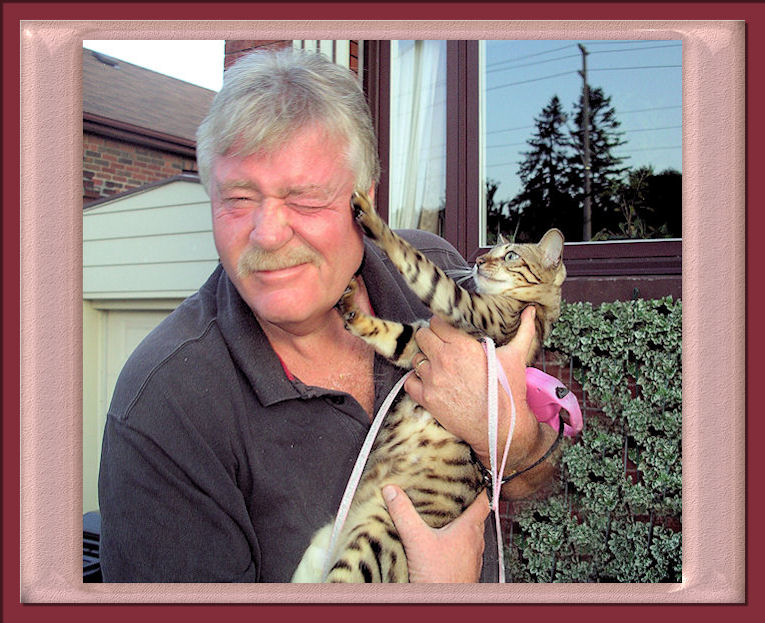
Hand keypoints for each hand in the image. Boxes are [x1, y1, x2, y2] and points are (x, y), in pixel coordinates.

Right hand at [382, 484, 488, 582]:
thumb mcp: (417, 540)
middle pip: (476, 518)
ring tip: (445, 519)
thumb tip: (392, 492)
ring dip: (461, 526)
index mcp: (469, 529)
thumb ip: (404, 514)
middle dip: (466, 506)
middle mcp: (474, 543)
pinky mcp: (465, 571)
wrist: (444, 606)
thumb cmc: (440, 579)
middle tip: (453, 496)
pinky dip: (455, 545)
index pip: (483, 502)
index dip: (479, 488)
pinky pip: (464, 552)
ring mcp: (472, 558)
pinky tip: (440, 547)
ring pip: (471, 536)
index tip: (473, 479)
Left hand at [405, 307, 551, 495]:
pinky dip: (416, 381)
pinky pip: (409, 382)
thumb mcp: (517, 357)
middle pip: (422, 336)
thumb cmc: (509, 391)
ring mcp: (433, 379)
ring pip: (415, 358)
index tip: (446, 330)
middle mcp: (444, 359)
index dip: (441, 325)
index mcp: (463, 345)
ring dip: (424, 360)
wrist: (501, 427)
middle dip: (429, 338)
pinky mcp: (427, 398)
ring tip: (436, 366)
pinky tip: (428, 382)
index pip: (437, 322)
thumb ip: (523, 330)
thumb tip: (530, 310)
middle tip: (438, 346)